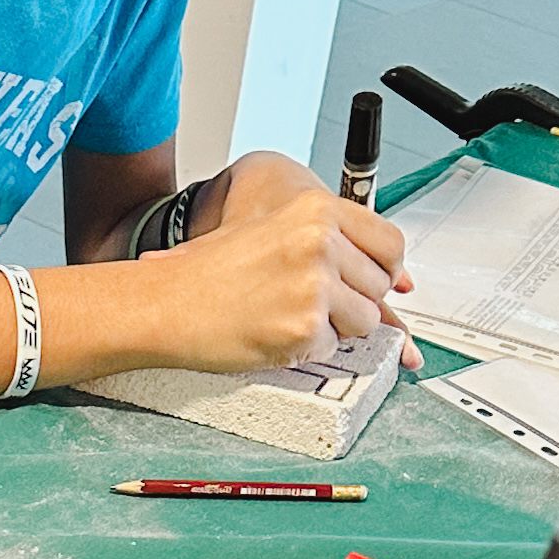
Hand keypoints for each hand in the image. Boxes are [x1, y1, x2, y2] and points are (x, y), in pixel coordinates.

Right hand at [185, 150, 421, 370]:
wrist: (167, 303)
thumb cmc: (209, 273)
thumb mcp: (274, 231)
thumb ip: (330, 241)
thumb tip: (390, 274)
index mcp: (316, 210)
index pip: (391, 242)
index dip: (383, 268)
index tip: (368, 280)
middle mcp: (321, 242)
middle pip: (380, 285)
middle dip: (355, 301)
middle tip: (313, 303)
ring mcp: (315, 286)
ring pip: (366, 321)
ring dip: (336, 327)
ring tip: (289, 316)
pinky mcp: (306, 328)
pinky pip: (334, 347)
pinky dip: (308, 347)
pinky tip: (274, 332)